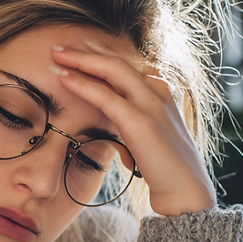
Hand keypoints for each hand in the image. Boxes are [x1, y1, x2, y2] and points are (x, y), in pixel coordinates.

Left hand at [51, 43, 216, 215]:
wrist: (186, 194)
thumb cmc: (166, 171)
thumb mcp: (148, 137)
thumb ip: (131, 122)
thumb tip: (109, 118)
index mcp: (162, 93)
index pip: (128, 64)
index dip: (101, 56)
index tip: (78, 53)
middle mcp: (159, 93)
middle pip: (119, 61)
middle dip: (87, 51)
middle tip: (59, 47)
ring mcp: (152, 105)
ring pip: (113, 70)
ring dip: (82, 60)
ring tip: (56, 54)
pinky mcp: (141, 123)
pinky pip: (106, 96)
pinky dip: (83, 85)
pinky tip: (65, 78)